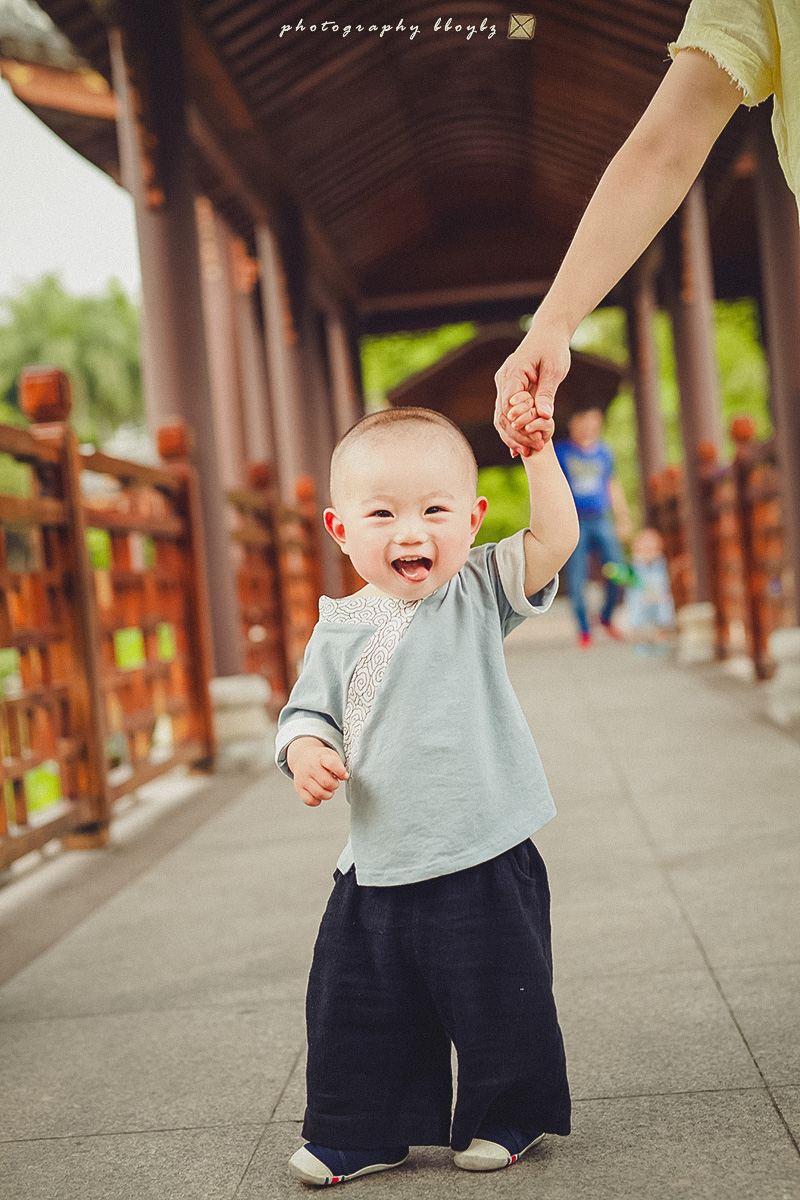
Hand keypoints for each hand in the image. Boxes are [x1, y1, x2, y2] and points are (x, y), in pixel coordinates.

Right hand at [286, 736, 348, 806]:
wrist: (301, 757)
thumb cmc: (319, 759)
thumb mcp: (331, 756)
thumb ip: (339, 766)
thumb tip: (345, 776)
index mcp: (321, 757)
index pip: (332, 764)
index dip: (341, 772)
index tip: (344, 775)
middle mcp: (310, 767)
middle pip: (327, 782)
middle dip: (335, 785)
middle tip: (334, 783)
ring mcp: (303, 778)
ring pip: (319, 793)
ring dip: (328, 794)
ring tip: (327, 789)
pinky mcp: (299, 788)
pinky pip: (310, 801)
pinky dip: (317, 801)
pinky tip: (319, 794)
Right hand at [494, 318, 570, 456]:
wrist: (549, 334)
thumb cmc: (553, 348)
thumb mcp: (554, 370)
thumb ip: (547, 393)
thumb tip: (544, 416)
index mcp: (512, 374)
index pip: (508, 406)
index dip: (519, 425)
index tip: (535, 439)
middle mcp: (503, 381)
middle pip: (502, 416)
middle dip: (516, 436)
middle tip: (534, 450)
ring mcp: (504, 387)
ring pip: (501, 418)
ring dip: (513, 437)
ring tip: (529, 452)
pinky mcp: (509, 392)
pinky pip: (507, 414)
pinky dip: (514, 430)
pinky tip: (521, 447)